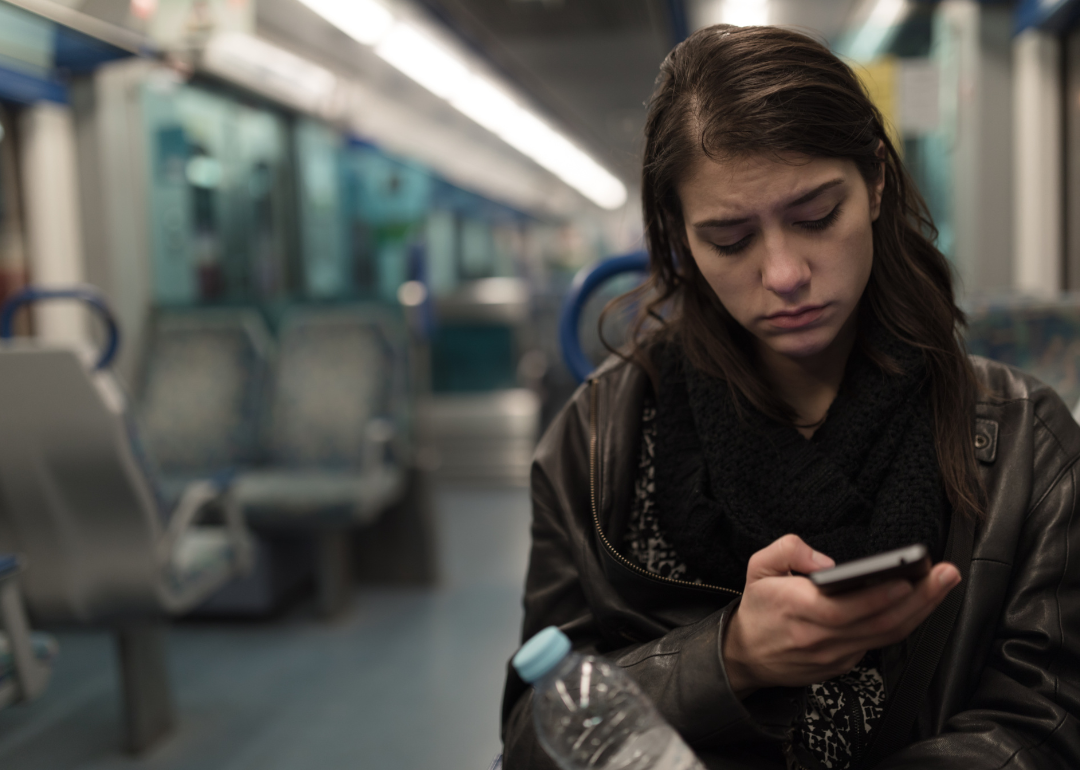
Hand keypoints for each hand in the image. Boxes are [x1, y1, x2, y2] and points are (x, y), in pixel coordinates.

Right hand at [722, 534, 960, 698]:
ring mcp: (833, 655)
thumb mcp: (758, 567)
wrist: (745, 656)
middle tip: (945, 575)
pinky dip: (903, 624)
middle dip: (919, 598)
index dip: (878, 597)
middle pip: (878, 622)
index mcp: (795, 608)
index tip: (905, 580)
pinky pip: (878, 644)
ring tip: (942, 585)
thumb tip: (827, 562)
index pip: (844, 608)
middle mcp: (818, 636)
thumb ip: (788, 549)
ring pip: (886, 635)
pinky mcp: (843, 665)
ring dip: (921, 611)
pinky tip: (919, 605)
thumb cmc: (757, 609)